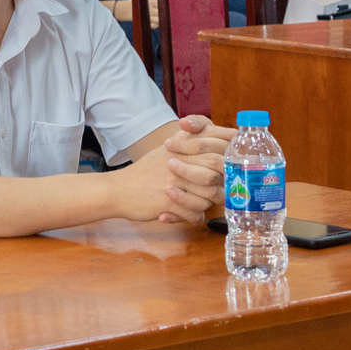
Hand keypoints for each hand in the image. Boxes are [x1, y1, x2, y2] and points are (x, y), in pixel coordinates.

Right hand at [111, 115, 232, 224]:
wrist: (118, 190)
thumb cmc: (143, 173)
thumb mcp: (162, 152)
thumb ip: (183, 142)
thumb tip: (198, 132)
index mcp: (180, 150)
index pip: (214, 149)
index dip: (228, 159)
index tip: (232, 169)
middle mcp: (179, 165)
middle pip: (216, 174)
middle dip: (223, 186)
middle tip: (222, 192)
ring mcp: (174, 184)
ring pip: (209, 197)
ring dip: (208, 203)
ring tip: (201, 204)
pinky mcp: (168, 204)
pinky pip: (194, 214)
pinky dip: (195, 218)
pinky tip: (190, 216)